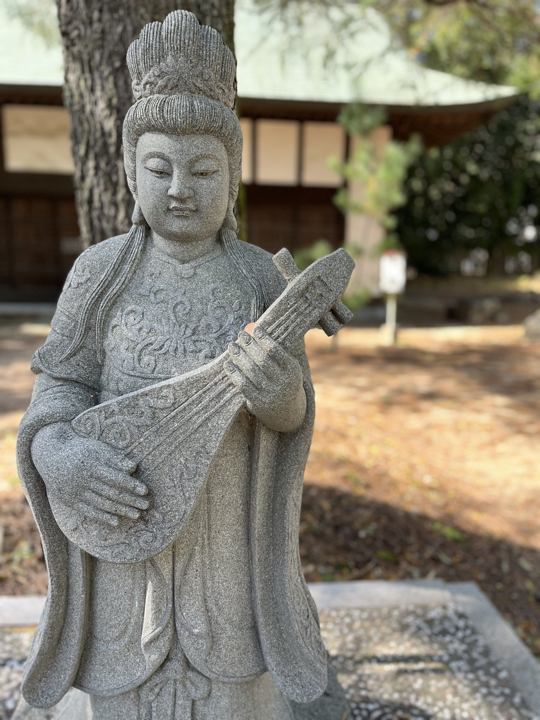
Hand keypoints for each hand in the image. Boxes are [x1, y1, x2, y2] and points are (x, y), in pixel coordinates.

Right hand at [31, 422, 148, 526]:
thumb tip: (133, 467)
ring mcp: (76, 491)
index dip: (131, 484)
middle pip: (111, 492)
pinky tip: (116, 521)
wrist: (51, 455)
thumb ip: (115, 458)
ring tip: (136, 515)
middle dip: (130, 500)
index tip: (145, 491)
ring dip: (121, 510)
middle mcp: (83, 479)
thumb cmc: (82, 449)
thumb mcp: (97, 449)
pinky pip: (88, 511)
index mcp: (92, 464)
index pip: (115, 477)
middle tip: (146, 506)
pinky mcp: (70, 501)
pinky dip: (103, 517)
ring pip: (102, 503)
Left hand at [224, 325, 305, 432]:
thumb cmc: (283, 381)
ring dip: (239, 356)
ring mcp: (270, 395)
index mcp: (293, 371)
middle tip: (240, 335)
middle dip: (250, 345)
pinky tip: (228, 364)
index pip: (276, 351)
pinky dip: (234, 373)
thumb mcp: (286, 367)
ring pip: (251, 372)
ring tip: (232, 346)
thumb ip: (273, 350)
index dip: (264, 339)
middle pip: (262, 360)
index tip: (254, 329)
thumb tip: (252, 328)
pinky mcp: (258, 403)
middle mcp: (283, 383)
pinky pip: (243, 385)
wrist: (287, 413)